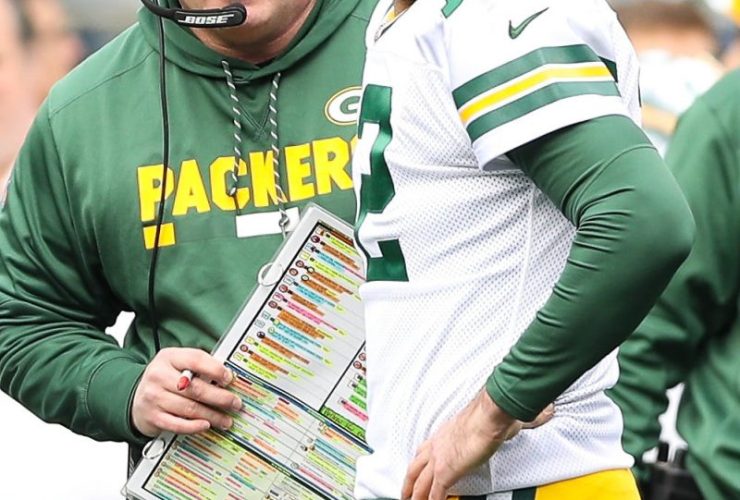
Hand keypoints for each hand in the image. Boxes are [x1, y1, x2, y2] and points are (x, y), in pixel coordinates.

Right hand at [131, 348, 242, 436]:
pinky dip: (194, 426)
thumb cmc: (163, 379)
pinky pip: (178, 424)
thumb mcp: (177, 363)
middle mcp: (159, 376)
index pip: (195, 360)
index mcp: (168, 357)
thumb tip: (226, 376)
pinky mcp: (153, 417)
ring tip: (226, 419)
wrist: (135, 397)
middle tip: (235, 403)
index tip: (229, 378)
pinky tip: (206, 425)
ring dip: (213, 415)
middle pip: (196, 388)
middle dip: (220, 398)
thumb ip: (198, 366)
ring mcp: (154, 397)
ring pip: (190, 408)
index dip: (215, 369)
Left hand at [401, 390, 553, 499]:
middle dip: (409, 483)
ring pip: (420, 484)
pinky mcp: (446, 472)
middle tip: (405, 494)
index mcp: (444, 433)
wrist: (489, 415)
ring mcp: (439, 459)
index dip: (420, 462)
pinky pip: (435, 494)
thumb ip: (511, 422)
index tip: (417, 470)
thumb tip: (541, 414)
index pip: (425, 449)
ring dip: (415, 497)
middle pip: (415, 468)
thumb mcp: (496, 420)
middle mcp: (437, 445)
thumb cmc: (492, 415)